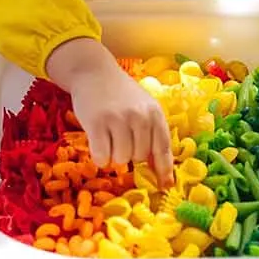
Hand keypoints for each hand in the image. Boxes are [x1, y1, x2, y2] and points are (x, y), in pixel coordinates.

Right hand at [46, 38, 174, 186]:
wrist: (94, 72)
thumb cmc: (121, 95)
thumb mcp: (144, 108)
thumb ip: (152, 133)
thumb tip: (160, 170)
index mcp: (155, 114)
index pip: (163, 149)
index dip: (164, 170)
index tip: (164, 186)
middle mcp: (140, 117)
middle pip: (139, 158)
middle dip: (130, 156)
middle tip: (120, 140)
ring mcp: (118, 120)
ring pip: (120, 160)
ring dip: (113, 156)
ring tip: (109, 138)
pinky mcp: (97, 123)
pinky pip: (102, 156)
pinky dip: (100, 157)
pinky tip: (98, 143)